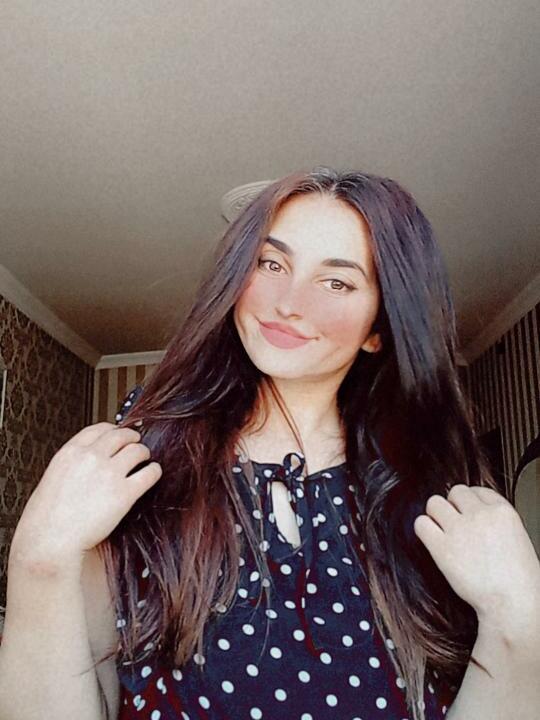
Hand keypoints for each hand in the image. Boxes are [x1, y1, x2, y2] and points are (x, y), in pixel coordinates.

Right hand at [10, 422, 162, 566]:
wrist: (49, 541)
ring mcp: (109, 473)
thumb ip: (71, 467)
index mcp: (70, 453)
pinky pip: (149, 473)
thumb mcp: (52, 479)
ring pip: (137, 450)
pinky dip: (154, 471)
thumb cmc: (45, 519)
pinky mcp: (124, 493)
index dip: (113, 429)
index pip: (98, 429)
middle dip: (131, 438)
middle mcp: (91, 457)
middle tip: (136, 443)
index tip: (118, 432)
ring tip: (145, 459)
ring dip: (143, 453)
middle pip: (121, 435)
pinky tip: (153, 474)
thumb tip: (84, 467)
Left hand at [413, 485, 539, 630]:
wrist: (514, 604)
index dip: (469, 500)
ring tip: (440, 528)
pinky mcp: (441, 547)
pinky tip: (430, 539)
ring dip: (435, 514)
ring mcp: (459, 529)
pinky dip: (423, 530)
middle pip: (455, 492)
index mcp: (503, 512)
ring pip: (434, 503)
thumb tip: (477, 519)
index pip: (478, 490)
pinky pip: (421, 524)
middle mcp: (480, 515)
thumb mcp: (518, 539)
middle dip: (452, 505)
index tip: (465, 509)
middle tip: (452, 521)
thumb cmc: (519, 581)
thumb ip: (496, 523)